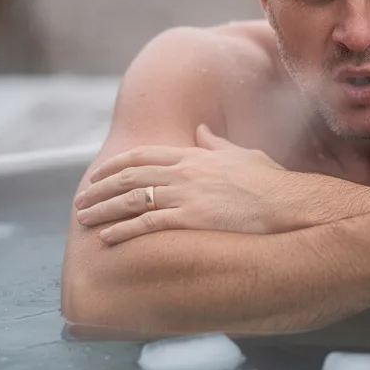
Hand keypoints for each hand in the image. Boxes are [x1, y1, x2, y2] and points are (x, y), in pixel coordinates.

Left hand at [74, 125, 290, 242]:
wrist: (289, 202)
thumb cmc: (271, 182)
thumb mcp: (242, 154)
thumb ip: (216, 143)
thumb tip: (201, 130)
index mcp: (195, 155)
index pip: (143, 156)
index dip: (115, 165)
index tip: (96, 174)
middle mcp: (185, 171)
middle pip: (130, 176)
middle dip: (100, 188)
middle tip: (80, 200)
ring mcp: (187, 194)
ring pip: (132, 199)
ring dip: (104, 209)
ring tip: (85, 219)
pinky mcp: (192, 218)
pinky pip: (148, 223)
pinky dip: (123, 230)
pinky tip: (107, 238)